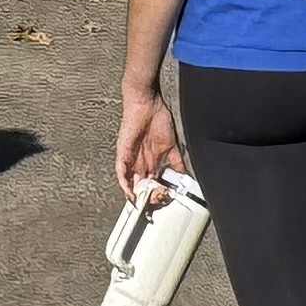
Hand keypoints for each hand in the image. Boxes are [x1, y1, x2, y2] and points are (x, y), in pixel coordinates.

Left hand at [114, 83, 181, 200]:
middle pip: (142, 186)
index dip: (158, 193)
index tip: (166, 198)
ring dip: (138, 194)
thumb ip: (176, 161)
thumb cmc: (158, 118)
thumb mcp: (172, 145)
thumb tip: (185, 175)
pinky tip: (130, 193)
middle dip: (150, 196)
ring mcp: (130, 158)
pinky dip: (125, 185)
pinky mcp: (123, 153)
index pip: (152, 183)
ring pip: (131, 183)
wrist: (148, 103)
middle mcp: (139, 162)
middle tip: (159, 199)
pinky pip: (121, 173)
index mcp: (150, 161)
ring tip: (146, 202)